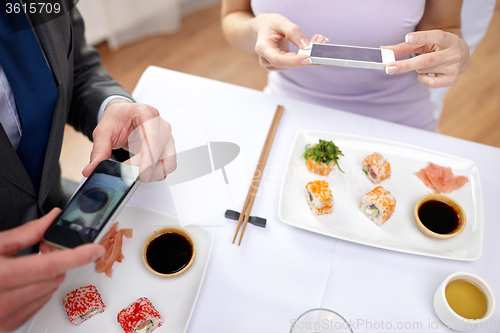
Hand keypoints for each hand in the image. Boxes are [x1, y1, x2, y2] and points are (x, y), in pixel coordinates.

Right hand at [0, 209, 104, 330]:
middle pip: (53, 277)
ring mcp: (6, 317)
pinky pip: (38, 305)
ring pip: (48, 291)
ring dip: (47, 276)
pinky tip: (22, 281)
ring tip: (26, 266)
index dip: (77, 256)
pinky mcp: (8, 325)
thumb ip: (25, 233)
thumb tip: (51, 219)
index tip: (94, 250)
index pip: (50, 266)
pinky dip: (38, 290)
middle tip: (42, 248)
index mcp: (1, 277)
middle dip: (55, 260)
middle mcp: (4, 301)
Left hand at [82, 99, 176, 181]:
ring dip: (152, 173)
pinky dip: (155, 173)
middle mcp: (161, 125)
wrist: (124, 115)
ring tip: (133, 171)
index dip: (149, 159)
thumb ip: (99, 152)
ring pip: (168, 163)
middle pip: (160, 154)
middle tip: (127, 174)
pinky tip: (142, 170)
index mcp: (147, 114)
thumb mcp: (103, 132)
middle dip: (144, 168)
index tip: (142, 174)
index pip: (153, 139)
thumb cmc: (117, 119)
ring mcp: (167, 137)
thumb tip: (92, 170)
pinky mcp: (168, 148)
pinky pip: (168, 166)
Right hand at [252, 13, 327, 71]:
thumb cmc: (270, 25)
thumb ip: (293, 32)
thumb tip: (305, 46)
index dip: (294, 61)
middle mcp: (266, 60)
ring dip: (310, 54)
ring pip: (295, 64)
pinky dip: (307, 55)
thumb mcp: (280, 22)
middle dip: (308, 55)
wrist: (263, 29)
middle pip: (288, 63)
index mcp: (262, 48)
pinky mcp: (282, 65)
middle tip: (322, 42)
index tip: (309, 58)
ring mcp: (273, 65)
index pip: (278, 60)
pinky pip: (296, 63)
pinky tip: (314, 45)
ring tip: (319, 40)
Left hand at [384, 30, 468, 87]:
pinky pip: (429, 83)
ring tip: (425, 63)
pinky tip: (428, 73)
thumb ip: (405, 46)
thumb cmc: (438, 48)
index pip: (437, 36)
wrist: (461, 56)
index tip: (407, 38)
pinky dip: (422, 78)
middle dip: (405, 65)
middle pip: (426, 60)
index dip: (422, 37)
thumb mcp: (425, 43)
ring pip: (424, 70)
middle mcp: (454, 54)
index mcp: (449, 40)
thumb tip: (384, 51)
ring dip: (417, 68)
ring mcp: (454, 68)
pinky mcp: (452, 80)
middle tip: (388, 68)